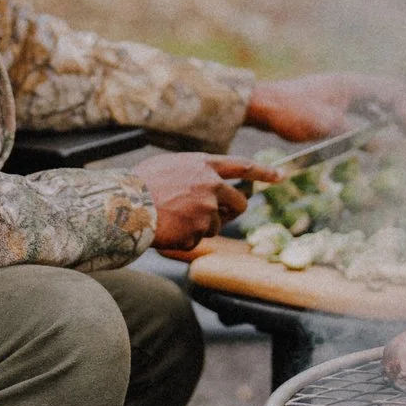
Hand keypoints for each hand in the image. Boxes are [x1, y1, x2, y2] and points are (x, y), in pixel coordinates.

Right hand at [133, 153, 281, 252]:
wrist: (124, 206)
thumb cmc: (140, 184)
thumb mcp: (170, 165)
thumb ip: (194, 172)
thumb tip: (207, 183)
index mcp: (204, 165)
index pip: (243, 166)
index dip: (264, 171)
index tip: (280, 176)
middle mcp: (211, 185)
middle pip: (239, 203)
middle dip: (232, 212)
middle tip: (216, 215)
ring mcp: (207, 209)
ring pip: (216, 225)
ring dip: (199, 226)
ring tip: (173, 219)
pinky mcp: (199, 230)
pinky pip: (198, 239)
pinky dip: (185, 238)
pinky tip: (168, 229)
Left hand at [243, 73, 405, 143]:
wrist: (261, 106)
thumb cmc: (290, 111)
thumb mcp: (325, 126)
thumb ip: (356, 134)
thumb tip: (385, 145)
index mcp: (350, 84)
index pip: (392, 92)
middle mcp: (349, 86)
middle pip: (388, 94)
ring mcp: (340, 95)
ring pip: (376, 103)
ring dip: (393, 117)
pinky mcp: (332, 106)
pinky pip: (362, 112)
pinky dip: (376, 123)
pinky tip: (379, 139)